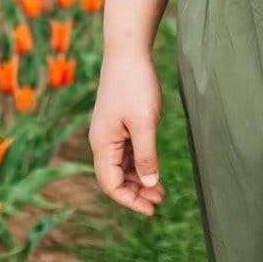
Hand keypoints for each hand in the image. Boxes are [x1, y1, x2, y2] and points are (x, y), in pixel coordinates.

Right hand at [89, 53, 165, 215]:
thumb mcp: (144, 123)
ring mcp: (110, 131)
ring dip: (139, 178)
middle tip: (160, 202)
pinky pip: (126, 151)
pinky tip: (153, 167)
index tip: (151, 209)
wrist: (128, 52)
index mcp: (102, 144)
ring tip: (160, 190)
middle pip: (115, 177)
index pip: (110, 184)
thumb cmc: (135, 85)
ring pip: (121, 165)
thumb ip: (146, 155)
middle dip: (136, 192)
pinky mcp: (119, 122)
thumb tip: (150, 183)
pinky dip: (139, 162)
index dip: (129, 200)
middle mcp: (102, 141)